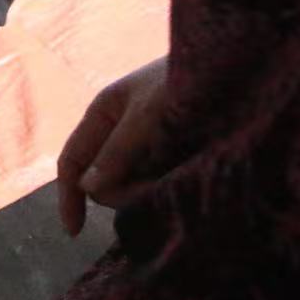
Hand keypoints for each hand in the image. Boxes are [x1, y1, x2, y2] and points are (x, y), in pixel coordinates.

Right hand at [56, 56, 170, 236]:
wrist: (231, 67)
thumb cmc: (183, 82)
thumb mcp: (146, 115)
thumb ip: (117, 152)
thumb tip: (87, 189)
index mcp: (104, 113)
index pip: (72, 159)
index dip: (68, 195)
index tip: (75, 232)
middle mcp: (120, 130)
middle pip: (102, 179)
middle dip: (121, 193)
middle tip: (153, 192)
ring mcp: (145, 143)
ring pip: (130, 183)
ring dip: (146, 192)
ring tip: (177, 180)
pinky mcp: (171, 154)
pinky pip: (155, 181)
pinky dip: (163, 187)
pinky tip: (184, 180)